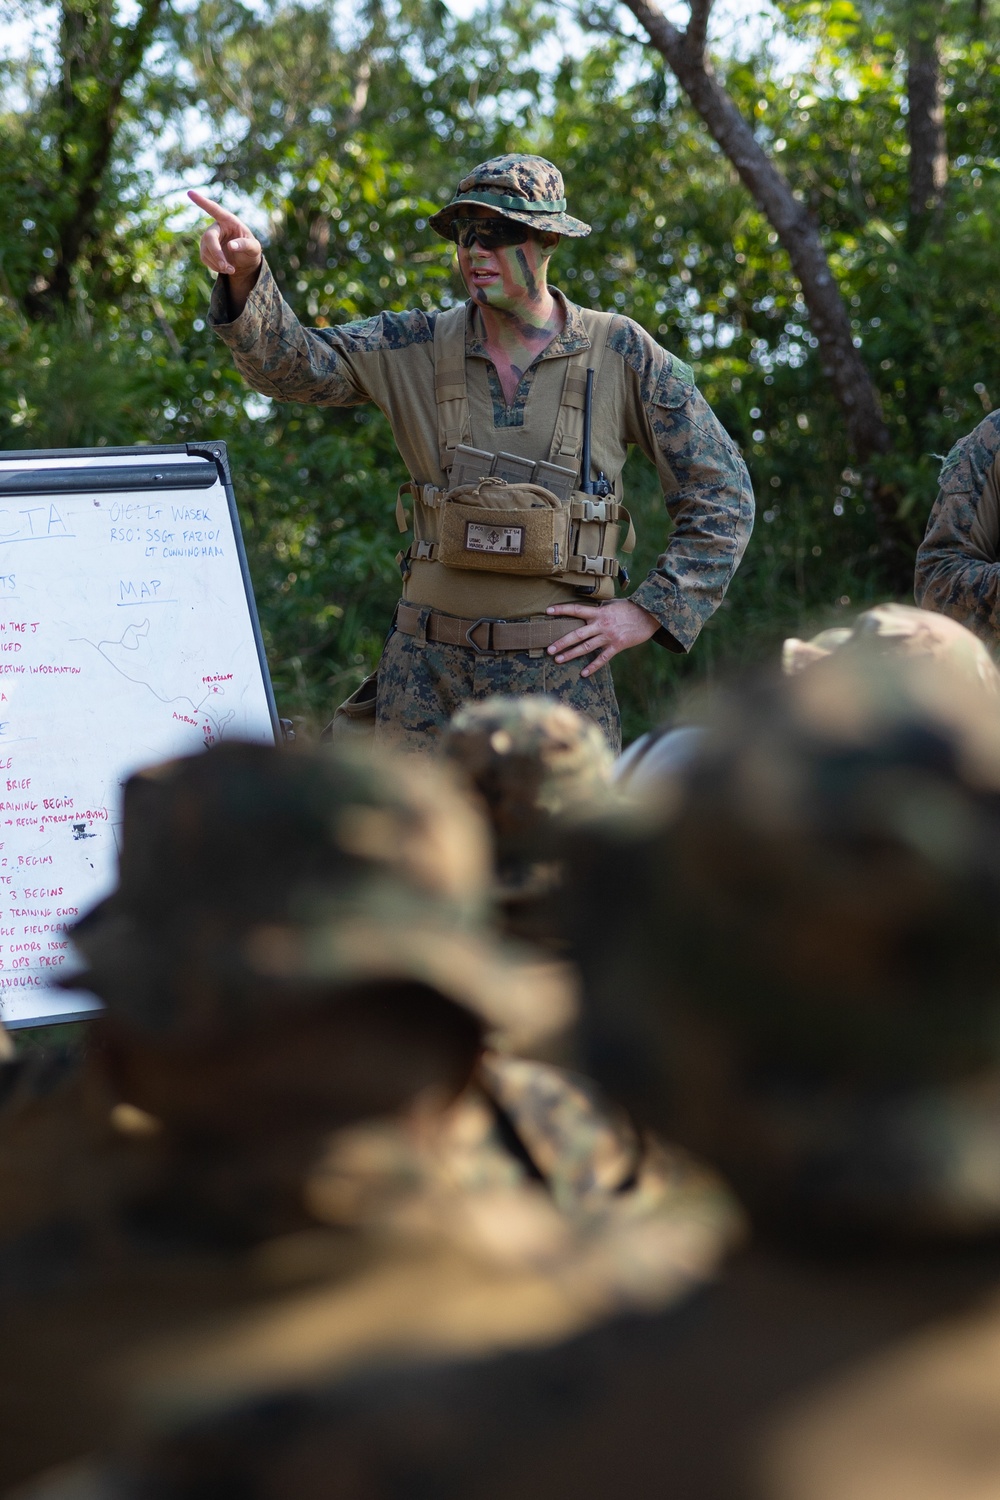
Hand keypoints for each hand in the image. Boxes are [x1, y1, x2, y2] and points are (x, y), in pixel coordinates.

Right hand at [188, 190, 261, 307]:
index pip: (214, 209)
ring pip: (206, 250)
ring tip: (231, 270)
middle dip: (217, 254)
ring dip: (218, 263)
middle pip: (209, 237)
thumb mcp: (254, 248)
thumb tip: (231, 246)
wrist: (245, 262)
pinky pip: (205, 259)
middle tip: (227, 268)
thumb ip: (245, 245)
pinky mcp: (205, 250)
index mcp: (228, 221)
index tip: (190, 192)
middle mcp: (216, 227)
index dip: (202, 202)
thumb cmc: (251, 250)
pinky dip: (215, 266)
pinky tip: (225, 268)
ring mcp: (208, 239)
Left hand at [545, 599, 659, 676]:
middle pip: (577, 634)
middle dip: (562, 642)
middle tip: (549, 649)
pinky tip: (583, 673)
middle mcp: (601, 625)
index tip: (548, 611)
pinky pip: (603, 658)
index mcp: (599, 612)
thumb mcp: (612, 604)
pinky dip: (593, 666)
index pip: (576, 610)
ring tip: (558, 660)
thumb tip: (588, 610)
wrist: (649, 615)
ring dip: (571, 654)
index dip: (561, 610)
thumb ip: (599, 608)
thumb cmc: (630, 608)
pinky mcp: (617, 646)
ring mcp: (609, 636)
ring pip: (586, 647)